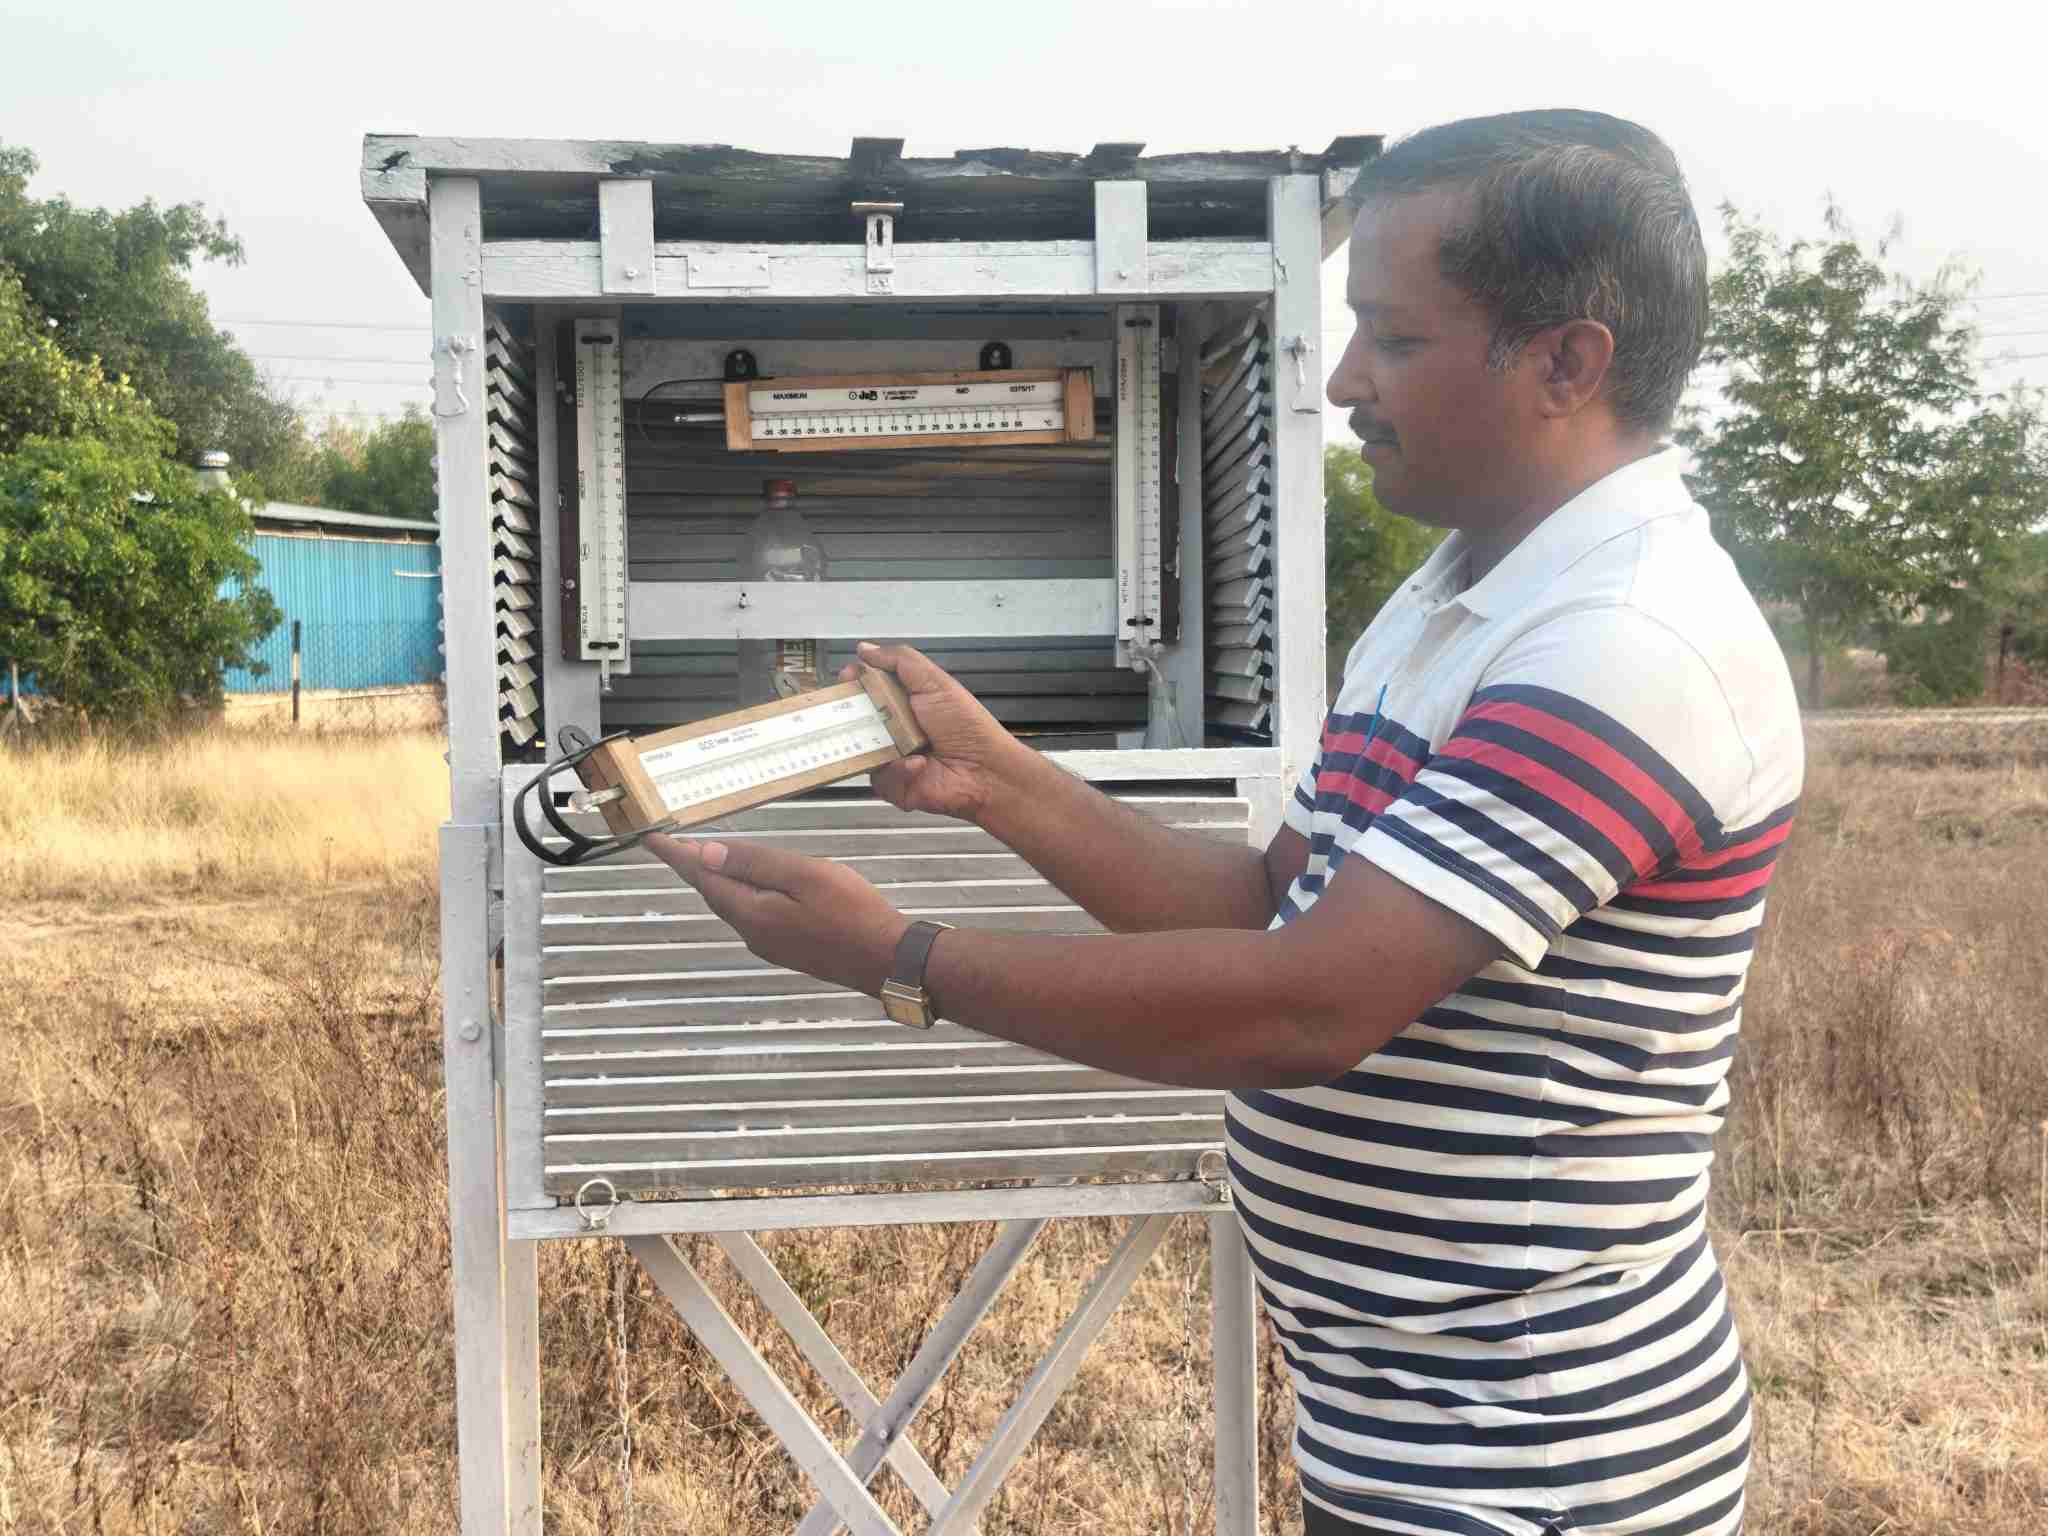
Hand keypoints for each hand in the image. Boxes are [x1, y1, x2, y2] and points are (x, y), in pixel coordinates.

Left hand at [645, 834, 909, 994]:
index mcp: (752, 913)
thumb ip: (754, 864)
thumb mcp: (803, 876)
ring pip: (733, 903)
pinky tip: (750, 881)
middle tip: (673, 841)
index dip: (675, 855)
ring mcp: (770, 943)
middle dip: (693, 865)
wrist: (886, 959)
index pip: (701, 877)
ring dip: (717, 878)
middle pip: (714, 892)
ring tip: (705, 855)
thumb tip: (706, 854)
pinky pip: (752, 913)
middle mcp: (752, 932)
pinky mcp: (787, 946)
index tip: (651, 838)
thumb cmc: (853, 913)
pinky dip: (741, 891)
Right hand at [842, 642, 1033, 823]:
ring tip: (894, 739)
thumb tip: (866, 649)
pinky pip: (879, 777)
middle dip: (849, 714)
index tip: (848, 676)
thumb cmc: (968, 726)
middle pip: (856, 720)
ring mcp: (893, 758)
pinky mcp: (894, 785)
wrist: (985, 769)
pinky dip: (898, 770)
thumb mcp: (934, 681)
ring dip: (876, 744)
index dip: (855, 682)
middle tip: (850, 709)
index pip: (867, 690)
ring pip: (861, 751)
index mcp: (903, 703)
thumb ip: (899, 660)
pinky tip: (918, 763)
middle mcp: (895, 730)